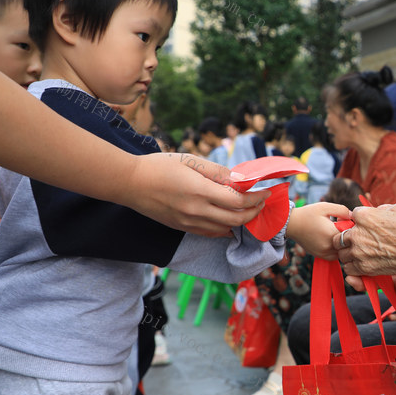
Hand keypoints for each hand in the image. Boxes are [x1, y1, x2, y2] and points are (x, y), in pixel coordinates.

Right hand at [124, 153, 269, 236]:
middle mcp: (196, 211)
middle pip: (236, 218)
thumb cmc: (160, 166)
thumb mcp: (191, 161)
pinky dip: (225, 229)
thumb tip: (240, 180)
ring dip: (242, 221)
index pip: (238, 201)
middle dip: (254, 211)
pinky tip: (232, 223)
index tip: (266, 191)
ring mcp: (189, 223)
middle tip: (262, 202)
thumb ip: (218, 172)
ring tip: (250, 211)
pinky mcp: (182, 228)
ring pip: (225, 229)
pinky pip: (210, 233)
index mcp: (200, 191)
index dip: (256, 198)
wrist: (129, 183)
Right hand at [286, 202, 352, 259]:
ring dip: (342, 244)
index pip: (351, 233)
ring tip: (335, 233)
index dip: (351, 226)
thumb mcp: (325, 207)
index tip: (346, 220)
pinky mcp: (320, 256)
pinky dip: (336, 249)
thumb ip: (342, 210)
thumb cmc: (308, 214)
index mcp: (331, 233)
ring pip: (342, 252)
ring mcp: (324, 253)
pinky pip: (335, 256)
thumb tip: (353, 216)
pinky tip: (331, 239)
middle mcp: (329, 246)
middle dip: (348, 236)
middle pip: (348, 244)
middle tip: (342, 227)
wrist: (292, 224)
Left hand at [335, 203, 395, 277]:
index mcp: (364, 216)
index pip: (351, 216)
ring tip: (360, 254)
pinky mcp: (363, 267)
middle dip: (346, 239)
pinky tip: (363, 263)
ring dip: (348, 254)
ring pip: (341, 254)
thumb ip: (382, 209)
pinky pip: (348, 268)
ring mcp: (358, 252)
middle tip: (357, 242)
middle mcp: (357, 233)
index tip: (364, 226)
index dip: (357, 221)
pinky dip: (353, 267)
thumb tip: (378, 211)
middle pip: (339, 237)